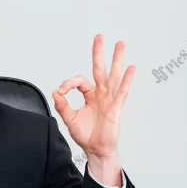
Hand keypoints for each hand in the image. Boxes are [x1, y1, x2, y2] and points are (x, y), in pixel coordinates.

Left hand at [52, 34, 134, 161]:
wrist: (96, 150)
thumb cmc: (86, 135)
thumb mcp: (70, 119)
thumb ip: (62, 106)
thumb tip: (55, 92)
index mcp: (90, 96)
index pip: (79, 81)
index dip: (68, 83)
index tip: (61, 91)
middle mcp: (100, 94)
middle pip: (99, 70)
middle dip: (99, 53)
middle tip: (99, 37)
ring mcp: (109, 100)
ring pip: (112, 76)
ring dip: (116, 60)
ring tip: (120, 44)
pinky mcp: (115, 108)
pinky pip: (121, 92)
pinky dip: (126, 80)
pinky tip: (131, 68)